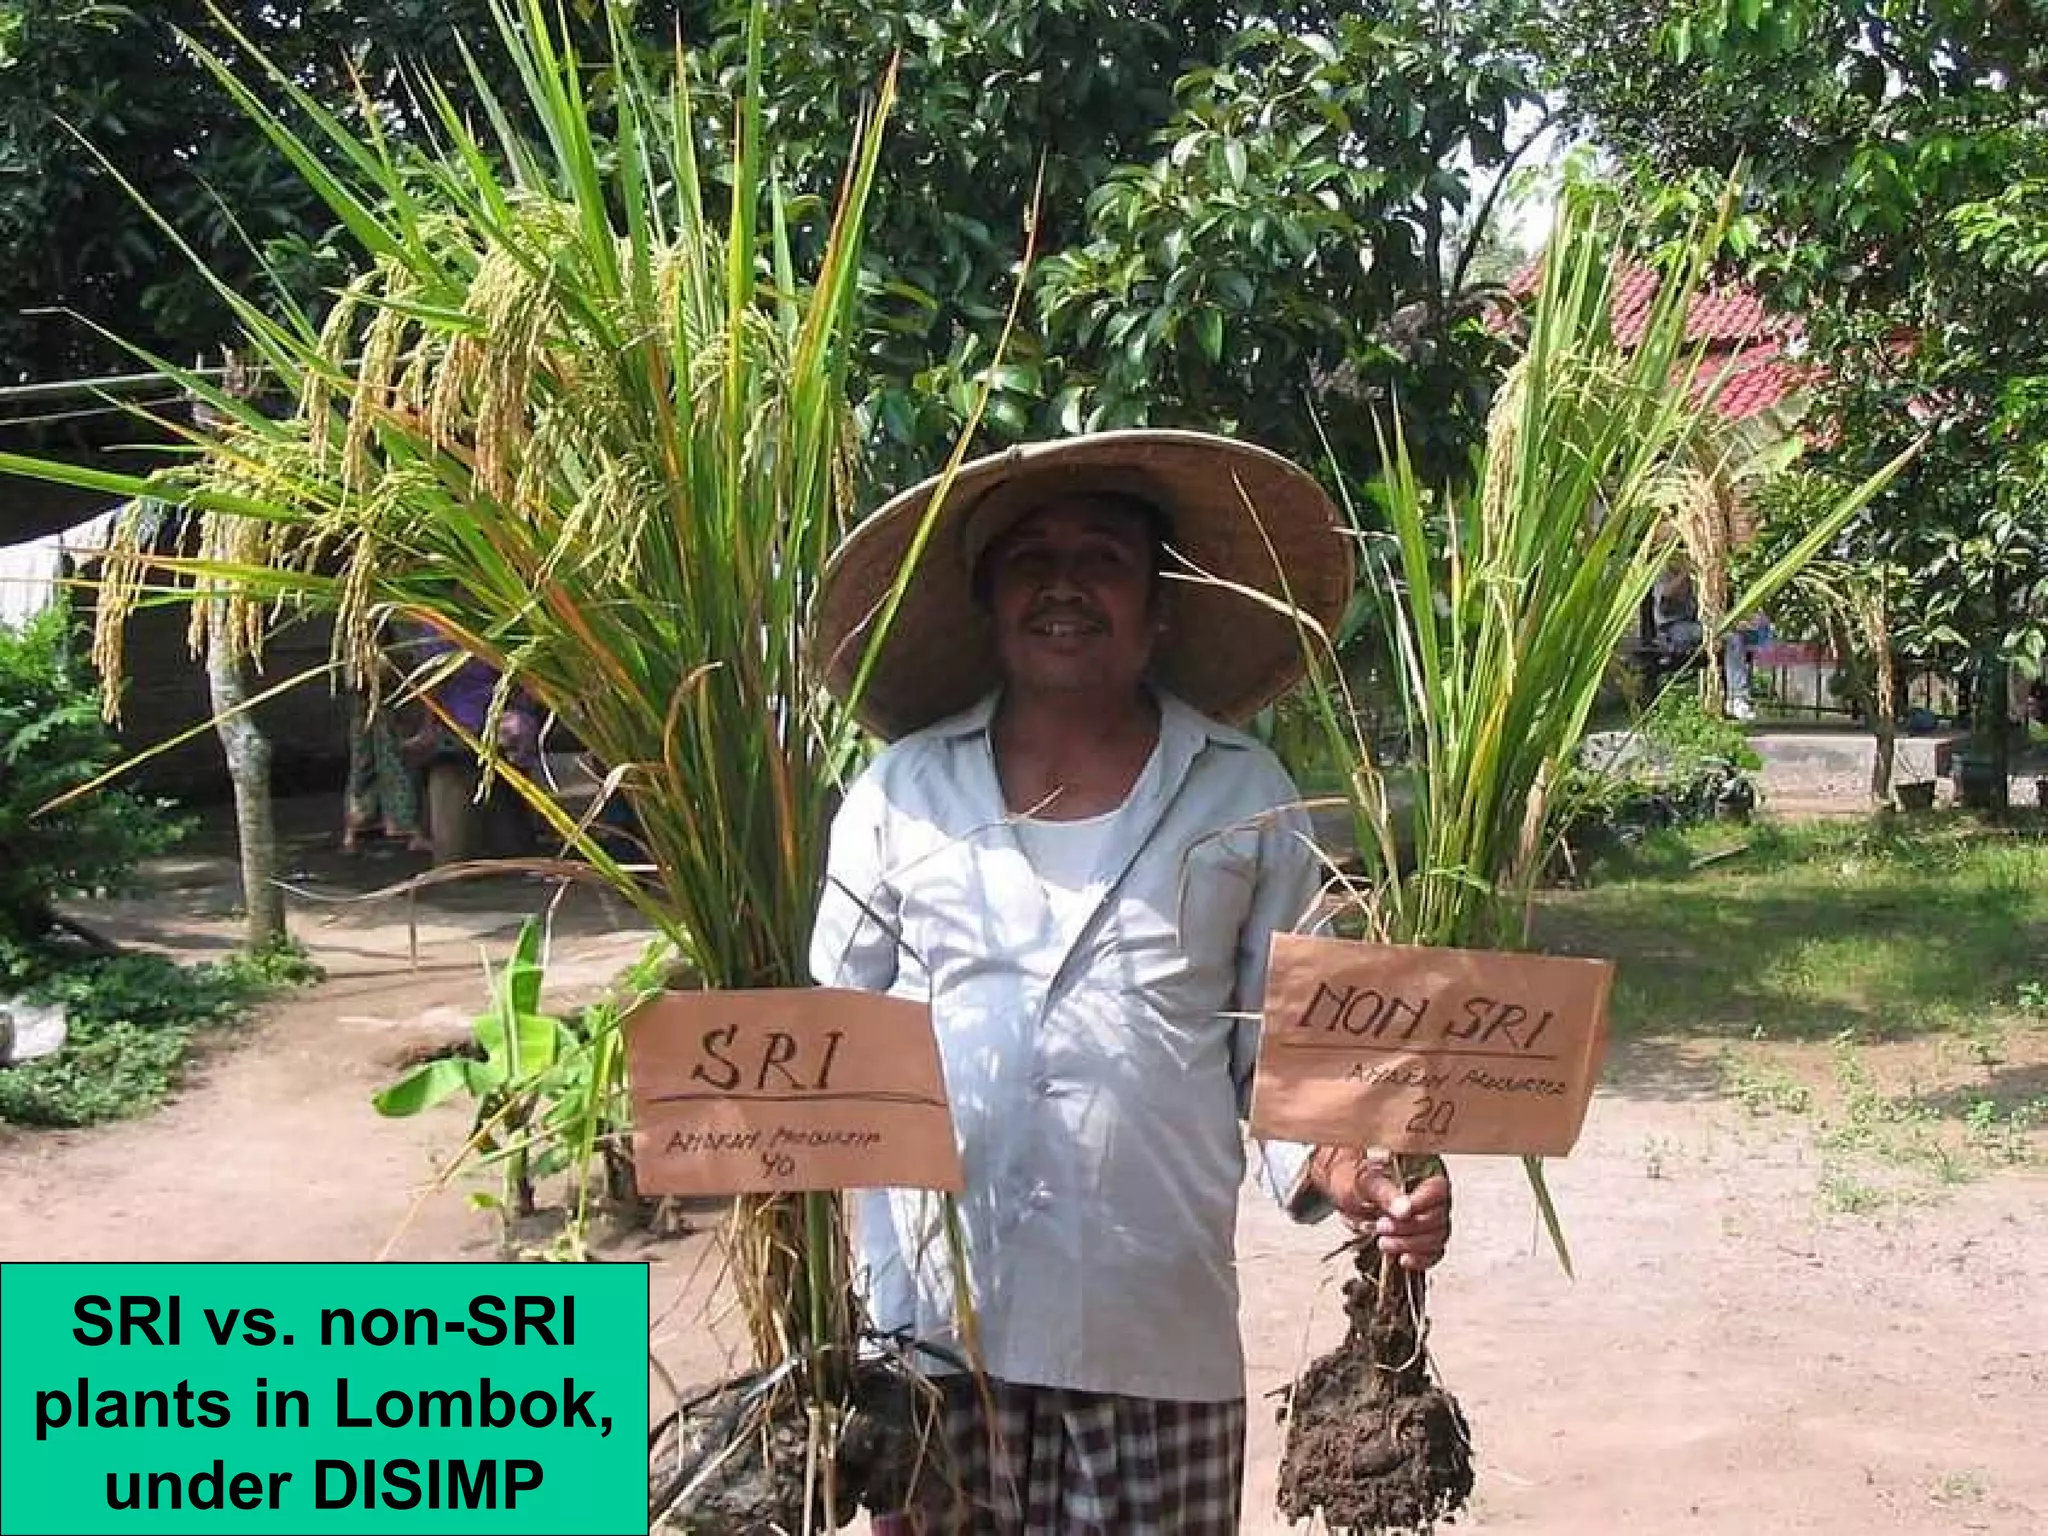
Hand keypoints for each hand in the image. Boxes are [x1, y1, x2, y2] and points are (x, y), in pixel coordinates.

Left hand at [1314, 1146, 1452, 1271]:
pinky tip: (1402, 1259)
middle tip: (1382, 1226)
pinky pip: (1432, 1254)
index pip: (1438, 1190)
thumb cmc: (1354, 1180)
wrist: (1343, 1194)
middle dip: (1409, 1228)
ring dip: (1410, 1245)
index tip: (1400, 1214)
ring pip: (1436, 1238)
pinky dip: (1419, 1260)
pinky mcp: (1422, 1240)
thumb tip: (1405, 1210)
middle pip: (1438, 1218)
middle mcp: (1430, 1198)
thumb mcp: (1363, 1182)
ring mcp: (1429, 1220)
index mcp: (1422, 1174)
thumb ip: (1385, 1193)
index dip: (1422, 1204)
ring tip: (1384, 1242)